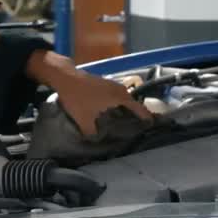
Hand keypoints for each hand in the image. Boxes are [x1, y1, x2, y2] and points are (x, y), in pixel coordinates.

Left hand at [25, 50, 151, 136]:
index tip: (152, 124)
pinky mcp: (104, 82)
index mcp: (120, 97)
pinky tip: (111, 110)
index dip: (145, 117)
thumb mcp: (84, 120)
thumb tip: (96, 140)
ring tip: (127, 120)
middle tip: (140, 125)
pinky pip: (116, 94)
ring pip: (124, 98)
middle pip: (132, 103)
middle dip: (136, 113)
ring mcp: (111, 84)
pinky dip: (118, 102)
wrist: (65, 77)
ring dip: (126, 107)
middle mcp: (119, 89)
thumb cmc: (77, 98)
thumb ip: (92, 133)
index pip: (139, 108)